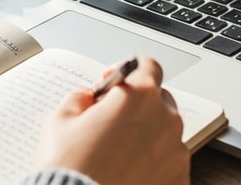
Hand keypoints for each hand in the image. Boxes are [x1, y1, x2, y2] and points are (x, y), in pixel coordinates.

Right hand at [33, 57, 189, 184]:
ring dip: (145, 134)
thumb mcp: (60, 119)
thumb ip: (81, 97)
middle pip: (157, 99)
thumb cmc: (70, 166)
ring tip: (116, 153)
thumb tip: (90, 99)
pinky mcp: (180, 179)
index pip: (147, 66)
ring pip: (163, 132)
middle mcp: (166, 120)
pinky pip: (168, 161)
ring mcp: (176, 152)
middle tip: (109, 122)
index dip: (126, 72)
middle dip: (136, 105)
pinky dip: (152, 162)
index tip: (112, 85)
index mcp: (139, 96)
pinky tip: (127, 171)